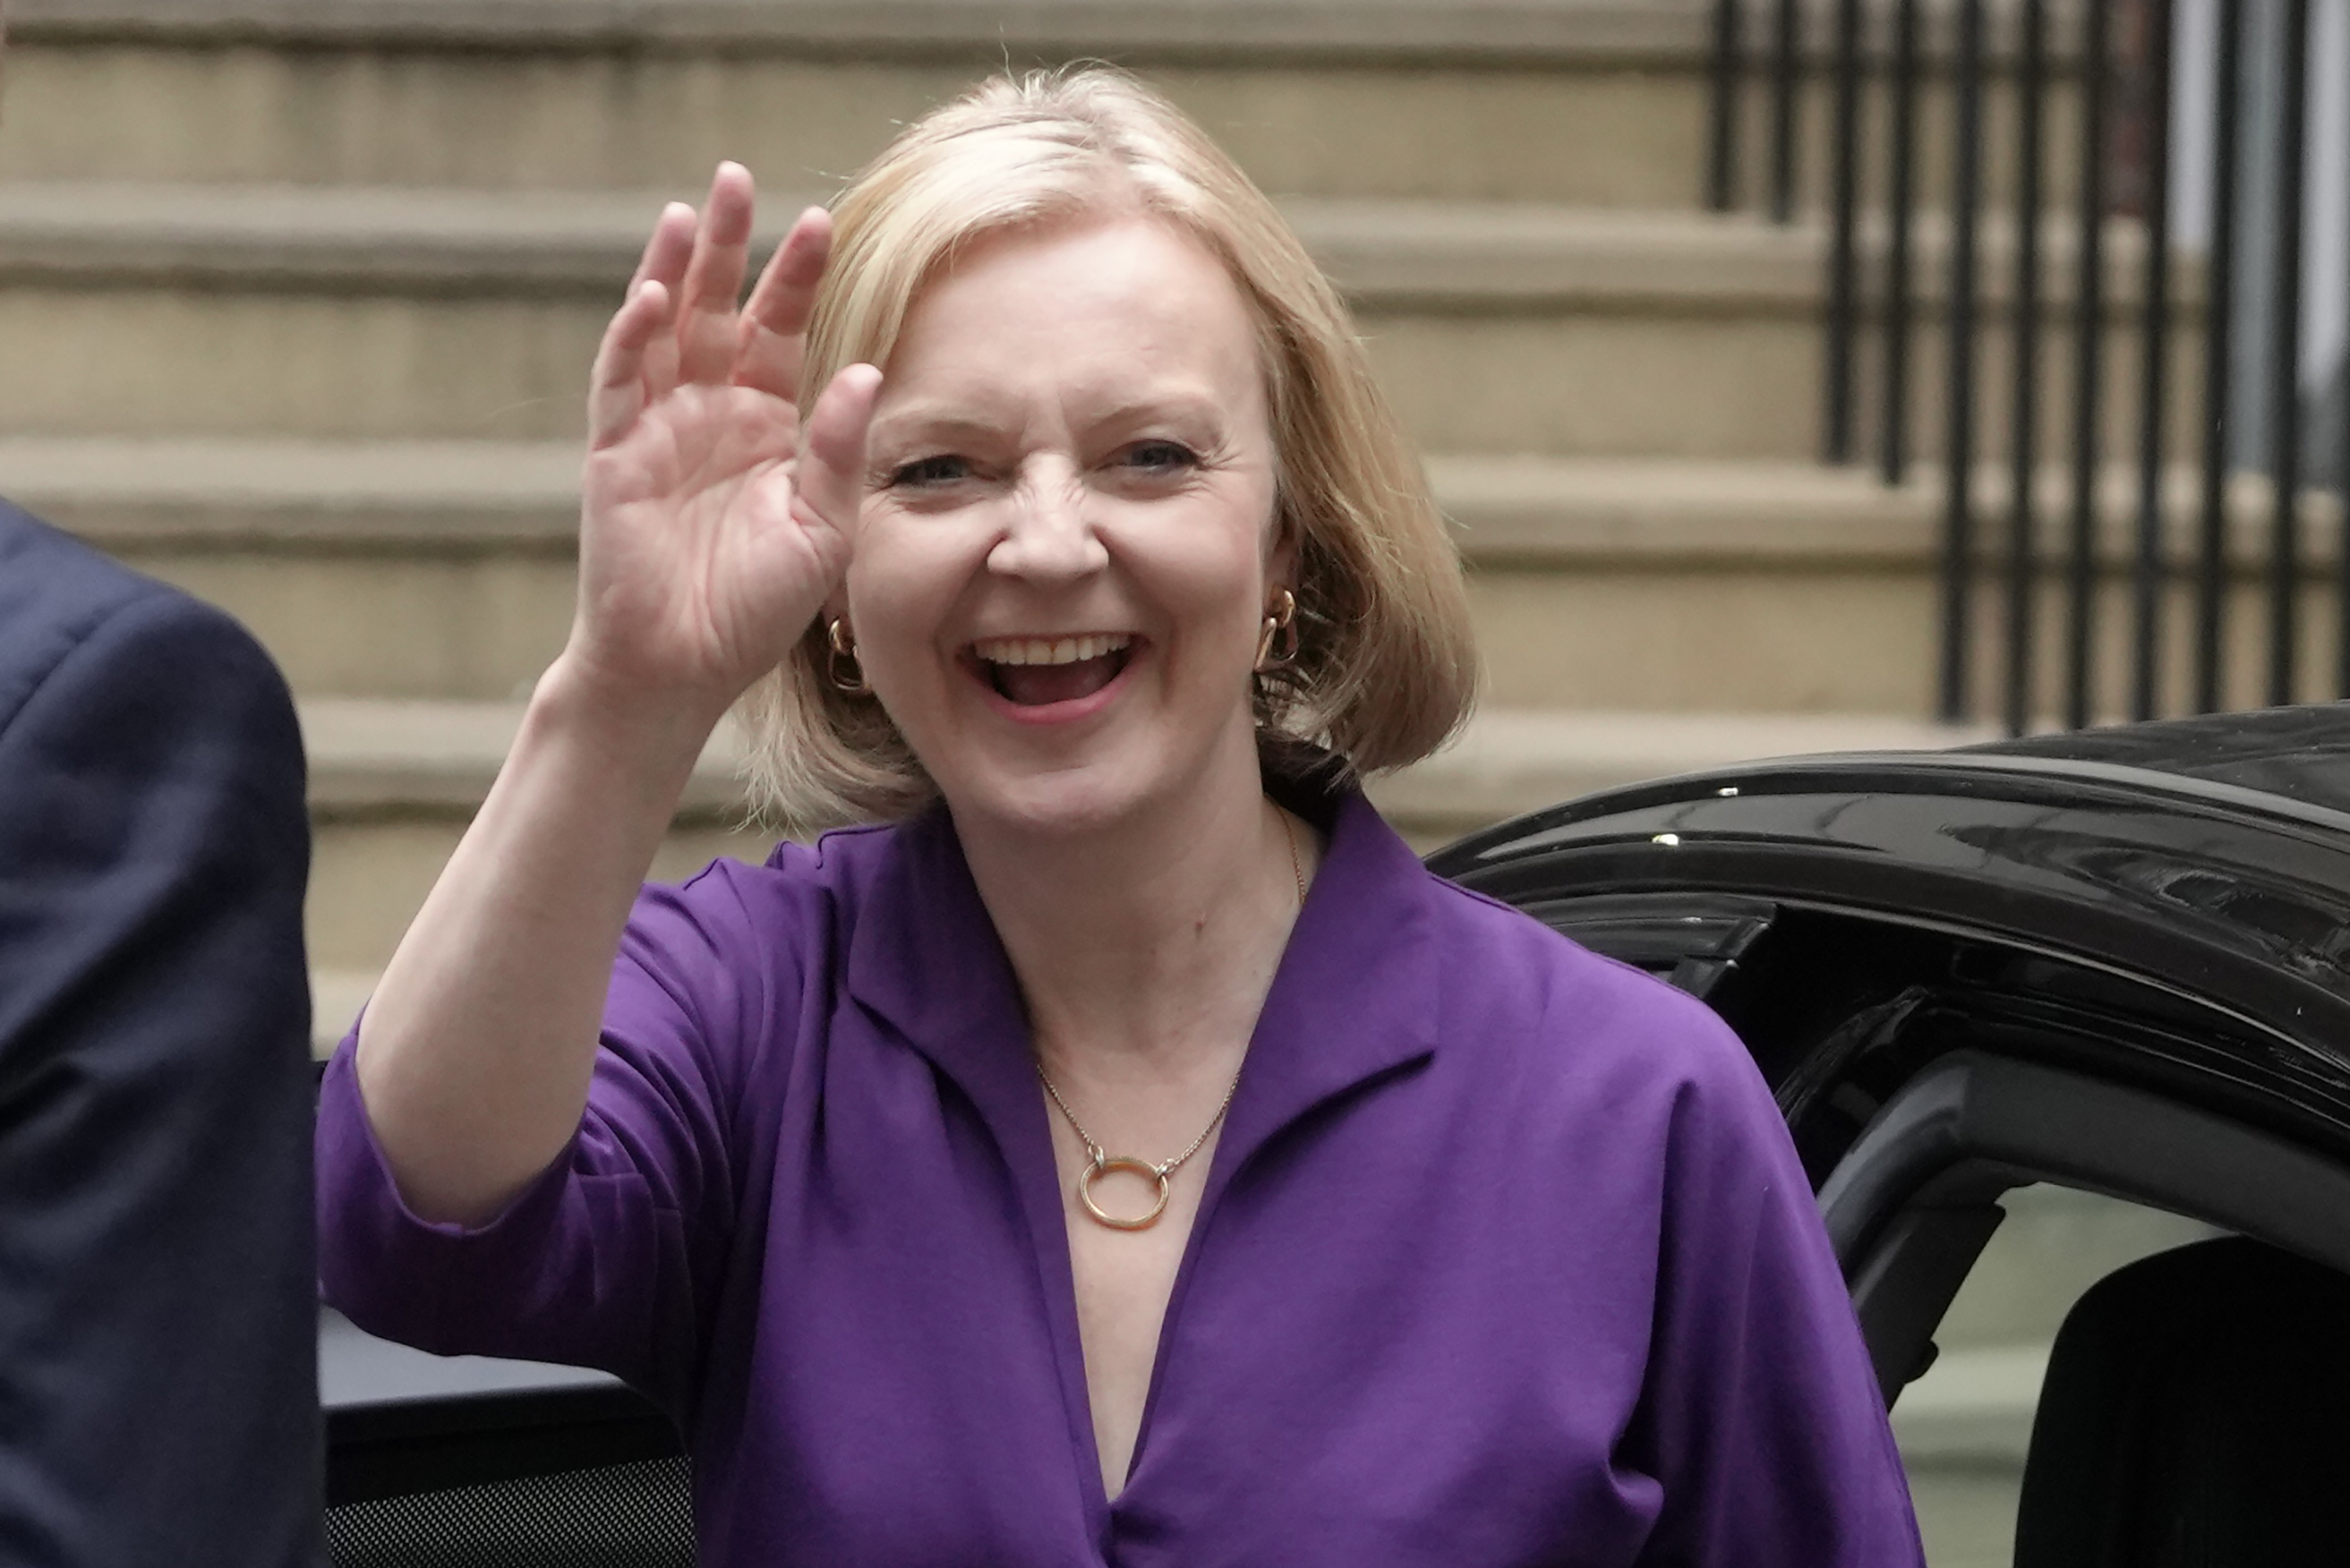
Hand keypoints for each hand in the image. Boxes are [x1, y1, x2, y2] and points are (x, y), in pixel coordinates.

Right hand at [565, 162, 880, 718]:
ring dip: (674, 269)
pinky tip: (656, 296)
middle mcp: (708, 413)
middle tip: (738, 177)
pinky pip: (621, 382)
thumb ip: (838, 452)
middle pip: (718, 309)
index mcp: (764, 426)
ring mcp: (656, 428)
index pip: (780, 333)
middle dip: (730, 245)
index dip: (796, 279)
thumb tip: (862, 369)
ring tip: (692, 210)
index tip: (824, 222)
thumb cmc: (755, 609)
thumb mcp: (822, 530)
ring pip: (662, 329)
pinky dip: (634, 337)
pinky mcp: (614, 454)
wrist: (683, 668)